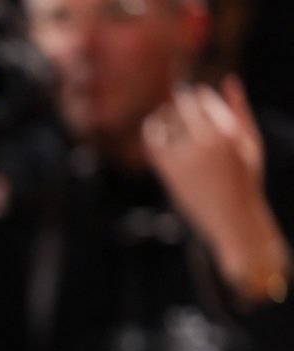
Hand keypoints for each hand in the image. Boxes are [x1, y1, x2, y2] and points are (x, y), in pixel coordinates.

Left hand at [143, 75, 288, 303]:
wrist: (231, 218)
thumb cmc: (246, 179)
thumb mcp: (250, 143)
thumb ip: (240, 110)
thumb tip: (229, 80)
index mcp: (227, 134)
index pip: (203, 99)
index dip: (198, 94)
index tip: (197, 94)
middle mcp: (203, 144)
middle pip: (182, 107)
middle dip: (181, 100)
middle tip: (178, 96)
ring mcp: (183, 159)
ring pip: (165, 123)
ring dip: (164, 114)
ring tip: (165, 113)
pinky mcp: (168, 172)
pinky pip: (152, 143)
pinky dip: (151, 131)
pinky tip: (153, 128)